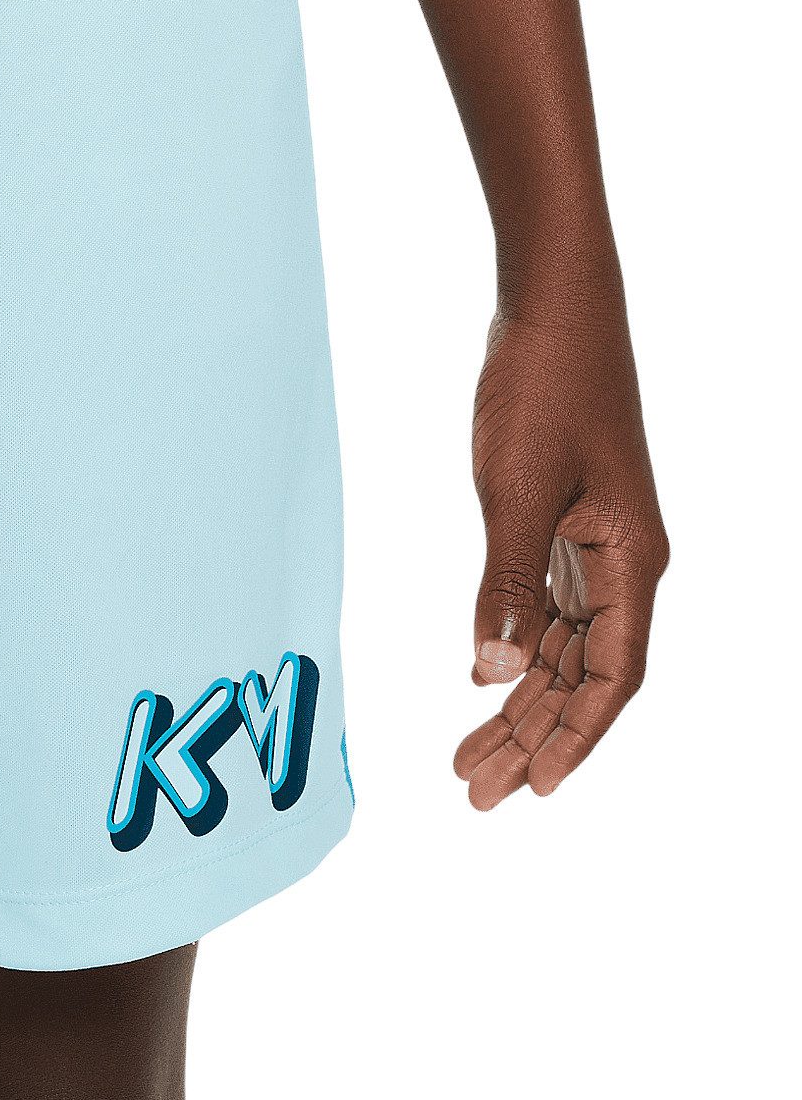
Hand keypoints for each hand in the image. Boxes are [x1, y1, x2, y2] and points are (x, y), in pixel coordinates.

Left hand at [453, 298, 666, 807]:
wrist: (552, 307)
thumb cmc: (545, 387)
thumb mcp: (515, 490)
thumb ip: (506, 584)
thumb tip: (490, 673)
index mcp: (631, 562)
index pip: (611, 677)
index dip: (576, 737)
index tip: (538, 790)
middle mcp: (622, 562)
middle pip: (582, 674)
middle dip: (533, 737)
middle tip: (476, 792)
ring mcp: (594, 542)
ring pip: (562, 646)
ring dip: (519, 702)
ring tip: (469, 758)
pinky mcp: (564, 520)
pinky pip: (546, 607)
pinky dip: (517, 647)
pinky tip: (485, 680)